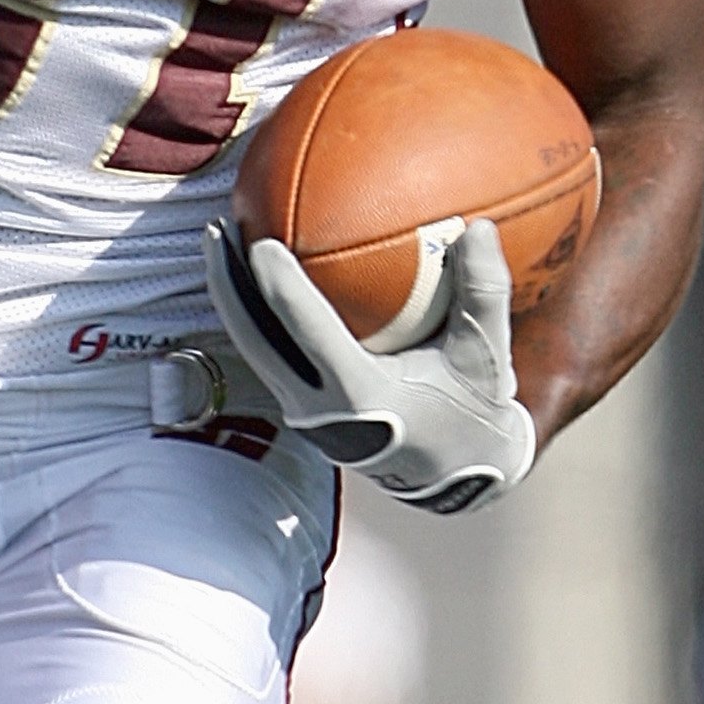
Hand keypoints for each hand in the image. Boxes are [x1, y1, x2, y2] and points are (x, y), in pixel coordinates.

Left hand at [204, 217, 535, 514]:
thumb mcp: (488, 356)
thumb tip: (480, 227)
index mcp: (363, 396)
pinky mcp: (303, 415)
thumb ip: (484, 293)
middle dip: (229, 285)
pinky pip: (268, 357)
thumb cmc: (473, 410)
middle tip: (215, 231)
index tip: (259, 242)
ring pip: (252, 350)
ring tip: (219, 246)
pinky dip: (255, 317)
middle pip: (255, 342)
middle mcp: (322, 411)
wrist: (458, 476)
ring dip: (232, 299)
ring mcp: (306, 417)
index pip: (308, 334)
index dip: (279, 287)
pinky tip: (252, 278)